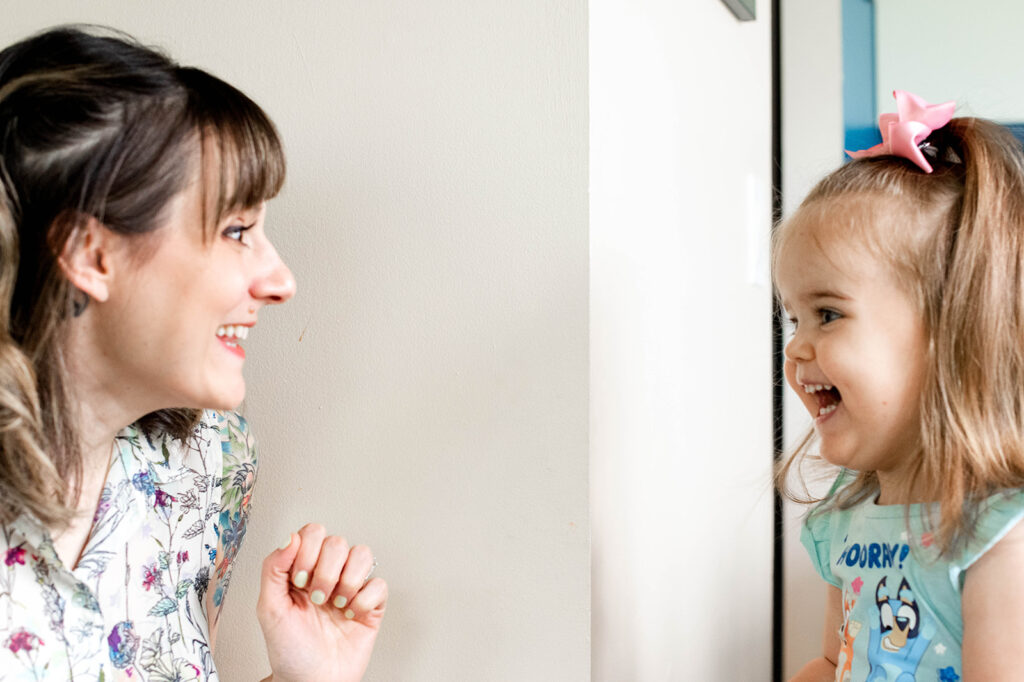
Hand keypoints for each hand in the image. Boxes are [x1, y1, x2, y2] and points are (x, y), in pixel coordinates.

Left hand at [257, 523, 386, 681]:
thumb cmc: (289, 650)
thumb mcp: (269, 609)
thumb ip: (273, 568)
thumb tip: (290, 537)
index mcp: (302, 569)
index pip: (313, 533)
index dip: (308, 551)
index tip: (299, 579)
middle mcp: (328, 573)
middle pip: (338, 542)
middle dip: (326, 572)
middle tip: (317, 598)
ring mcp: (351, 587)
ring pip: (363, 554)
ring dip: (348, 581)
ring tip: (337, 604)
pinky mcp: (372, 604)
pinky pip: (380, 584)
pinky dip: (365, 600)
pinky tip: (351, 614)